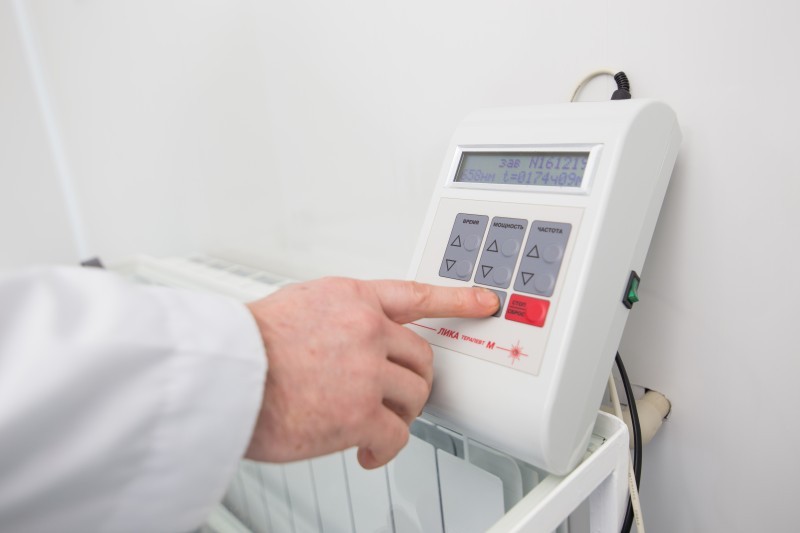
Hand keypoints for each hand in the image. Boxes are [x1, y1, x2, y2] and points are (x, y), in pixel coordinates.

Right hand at [244, 277, 498, 468]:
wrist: (223, 376)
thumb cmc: (245, 347)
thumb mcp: (296, 308)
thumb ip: (335, 319)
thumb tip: (349, 341)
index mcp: (351, 299)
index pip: (416, 295)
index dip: (457, 300)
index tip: (485, 302)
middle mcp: (366, 329)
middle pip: (420, 358)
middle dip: (412, 382)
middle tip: (397, 399)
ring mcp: (366, 370)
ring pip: (414, 397)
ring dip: (398, 416)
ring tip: (373, 426)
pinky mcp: (360, 413)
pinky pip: (396, 436)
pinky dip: (383, 451)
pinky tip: (364, 453)